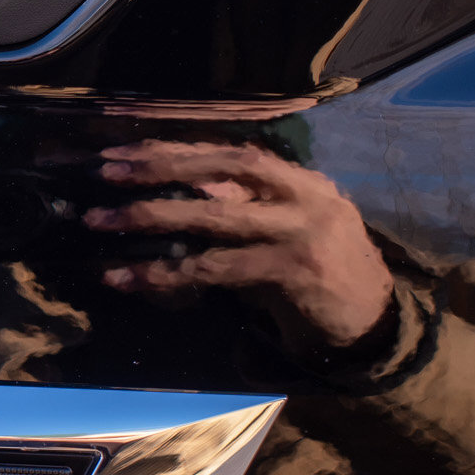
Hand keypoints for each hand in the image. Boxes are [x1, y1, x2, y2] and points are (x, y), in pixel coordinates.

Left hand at [87, 140, 393, 351]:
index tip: (126, 149)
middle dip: (161, 166)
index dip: (178, 147)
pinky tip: (128, 277)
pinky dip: (166, 272)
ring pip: (214, 218)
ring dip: (151, 217)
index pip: (233, 151)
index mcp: (302, 180)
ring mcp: (302, 233)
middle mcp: (306, 197)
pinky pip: (215, 269)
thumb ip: (240, 209)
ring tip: (100, 220)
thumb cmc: (320, 275)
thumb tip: (173, 195)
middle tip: (106, 170)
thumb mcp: (285, 230)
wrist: (374, 326)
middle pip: (224, 168)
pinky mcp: (292, 272)